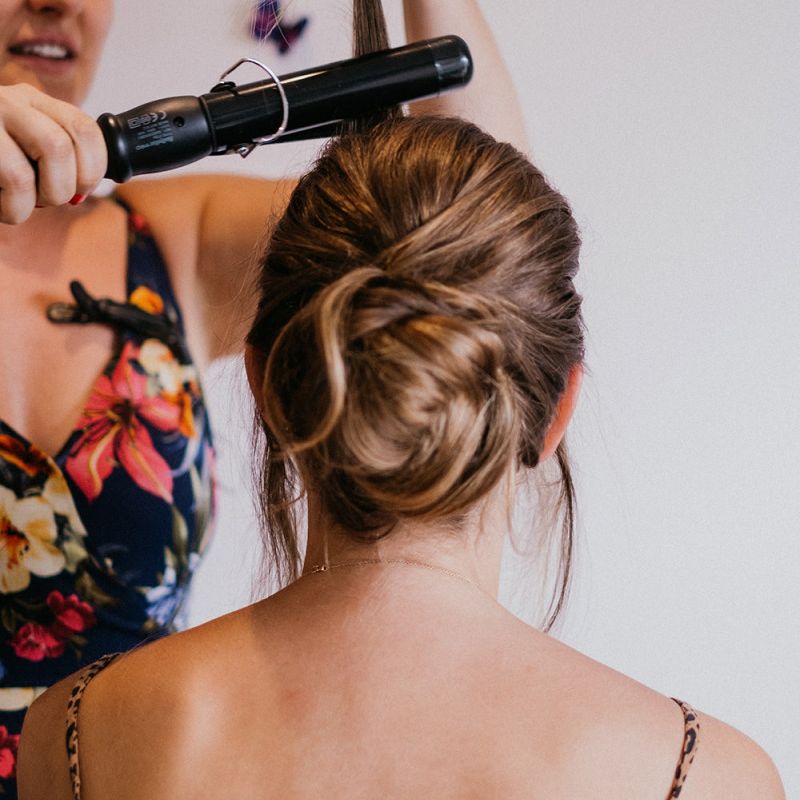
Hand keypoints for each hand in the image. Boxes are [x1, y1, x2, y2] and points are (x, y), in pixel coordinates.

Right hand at [0, 83, 106, 222]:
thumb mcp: (20, 153)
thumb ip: (54, 162)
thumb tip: (83, 190)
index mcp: (31, 102)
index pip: (86, 128)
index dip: (94, 167)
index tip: (80, 190)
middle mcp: (9, 100)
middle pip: (66, 144)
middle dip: (64, 187)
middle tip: (45, 200)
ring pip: (48, 152)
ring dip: (40, 197)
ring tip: (17, 204)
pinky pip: (15, 176)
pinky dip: (12, 207)